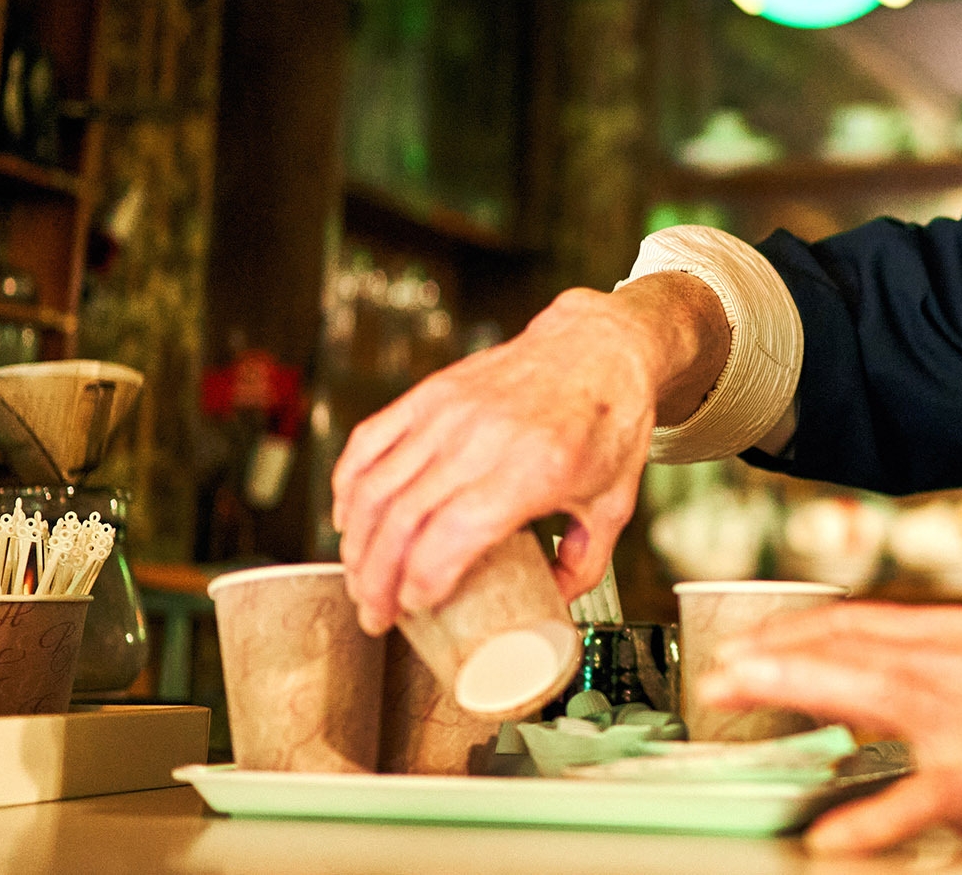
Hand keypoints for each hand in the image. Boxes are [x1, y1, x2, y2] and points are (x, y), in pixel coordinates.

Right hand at [332, 275, 726, 634]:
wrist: (600, 346)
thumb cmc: (610, 421)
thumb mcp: (614, 503)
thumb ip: (585, 563)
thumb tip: (550, 603)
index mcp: (534, 468)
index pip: (453, 534)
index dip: (421, 580)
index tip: (415, 609)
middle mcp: (484, 438)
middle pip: (402, 519)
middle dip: (377, 579)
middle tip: (377, 615)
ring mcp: (450, 412)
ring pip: (375, 486)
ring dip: (356, 543)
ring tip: (361, 580)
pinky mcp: (430, 393)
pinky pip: (369, 442)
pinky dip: (347, 486)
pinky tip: (347, 520)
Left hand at [702, 602, 961, 873]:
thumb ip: (894, 677)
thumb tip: (813, 681)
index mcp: (950, 633)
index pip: (852, 619)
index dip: (786, 631)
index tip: (734, 646)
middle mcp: (960, 660)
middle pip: (852, 647)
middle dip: (777, 657)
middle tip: (717, 672)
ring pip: (873, 696)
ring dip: (799, 694)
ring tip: (744, 702)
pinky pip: (916, 799)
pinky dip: (868, 818)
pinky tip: (828, 835)